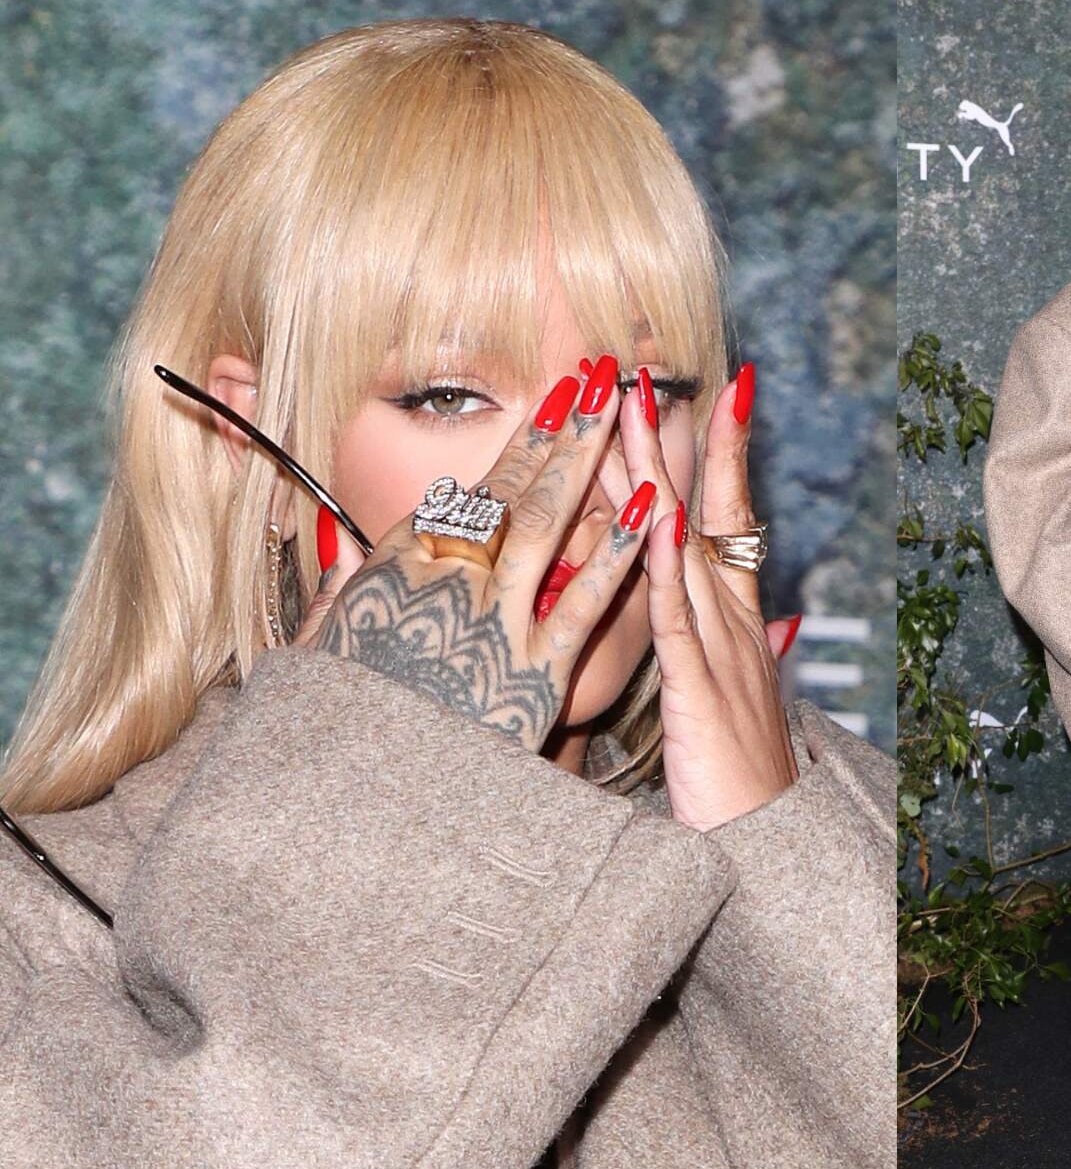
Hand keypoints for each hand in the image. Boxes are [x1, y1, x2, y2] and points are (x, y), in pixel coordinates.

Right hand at [315, 358, 649, 749]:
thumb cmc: (335, 727)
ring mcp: (495, 622)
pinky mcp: (536, 672)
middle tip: (599, 372)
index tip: (555, 402)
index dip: (521, 444)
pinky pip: (585, 602)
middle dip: (562, 426)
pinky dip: (620, 554)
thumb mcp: (320, 650)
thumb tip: (334, 531)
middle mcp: (450, 581)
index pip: (473, 494)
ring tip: (624, 405)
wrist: (354, 796)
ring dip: (590, 457)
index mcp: (399, 568)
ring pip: (551, 523)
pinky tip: (653, 510)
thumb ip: (337, 587)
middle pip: (517, 489)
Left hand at [624, 363, 801, 830]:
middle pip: (700, 509)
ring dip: (659, 469)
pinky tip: (651, 515)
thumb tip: (775, 621)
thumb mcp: (736, 704)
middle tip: (648, 368)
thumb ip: (746, 653)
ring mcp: (717, 646)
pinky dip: (662, 559)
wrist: (774, 844)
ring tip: (636, 406)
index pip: (726, 518)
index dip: (722, 452)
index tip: (718, 389)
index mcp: (732, 620)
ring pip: (682, 542)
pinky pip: (677, 612)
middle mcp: (730, 619)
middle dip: (674, 436)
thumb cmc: (744, 783)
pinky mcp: (698, 684)